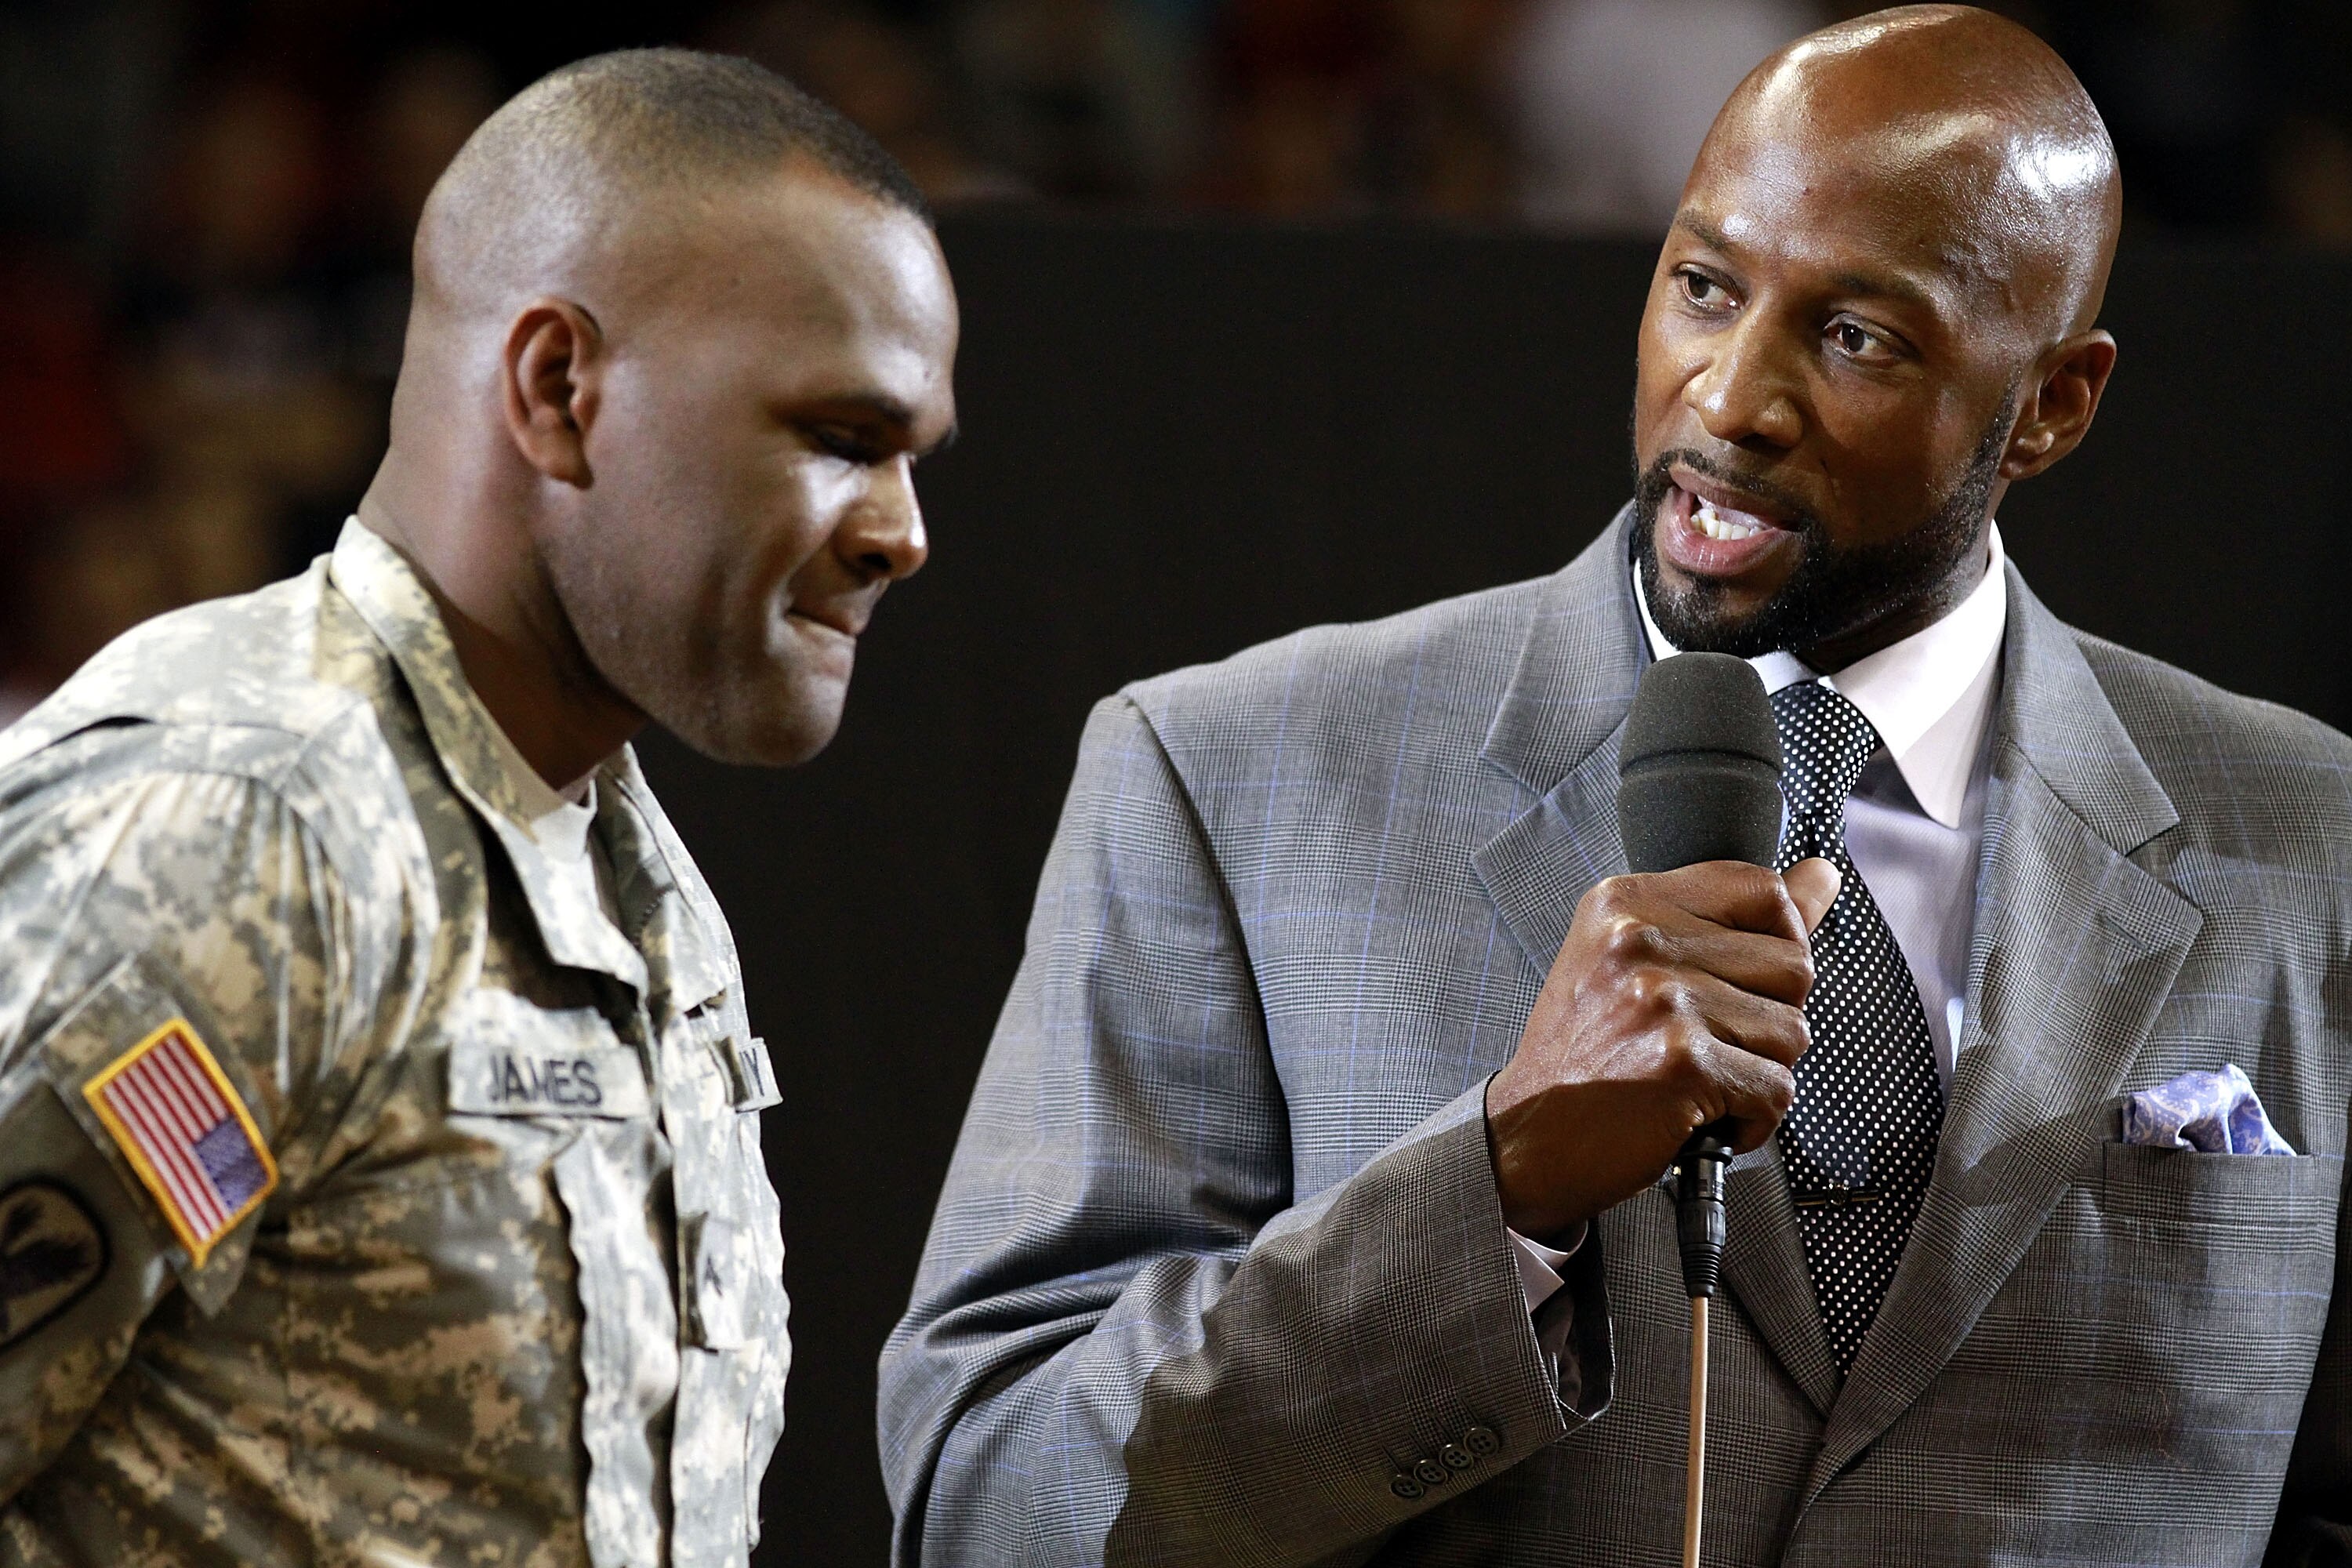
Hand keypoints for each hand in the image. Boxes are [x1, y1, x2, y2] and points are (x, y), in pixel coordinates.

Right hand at [1484, 858, 1840, 1238]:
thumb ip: (1733, 920)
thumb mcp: (1635, 965)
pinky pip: (1776, 1090)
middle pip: (1794, 965)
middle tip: (1703, 1044)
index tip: (1741, 982)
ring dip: (1757, 1073)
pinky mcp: (1682, 1063)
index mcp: (1626, 903)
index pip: (1762, 890)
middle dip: (1767, 1020)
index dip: (1779, 942)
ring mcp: (1661, 999)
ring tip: (1695, 1083)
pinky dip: (1749, 1121)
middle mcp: (1640, 940)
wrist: (1520, 1140)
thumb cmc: (1581, 1059)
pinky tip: (1698, 1118)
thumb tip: (1822, 875)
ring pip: (1792, 1032)